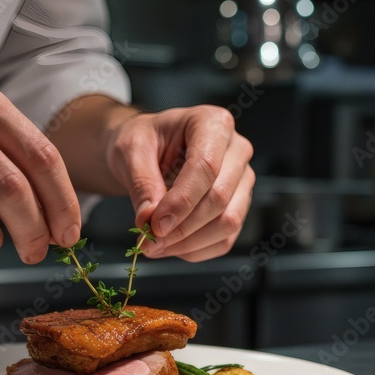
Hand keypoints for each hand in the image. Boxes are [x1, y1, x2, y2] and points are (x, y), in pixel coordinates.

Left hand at [106, 105, 254, 261]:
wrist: (148, 151)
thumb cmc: (143, 143)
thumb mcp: (131, 152)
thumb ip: (141, 184)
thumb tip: (149, 220)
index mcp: (213, 123)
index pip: (205, 167)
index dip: (181, 202)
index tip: (155, 225)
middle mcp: (236, 149)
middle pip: (219, 198)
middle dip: (182, 227)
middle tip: (148, 241)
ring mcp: (242, 180)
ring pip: (228, 222)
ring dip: (189, 242)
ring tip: (155, 246)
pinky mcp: (239, 206)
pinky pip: (225, 239)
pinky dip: (196, 250)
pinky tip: (170, 247)